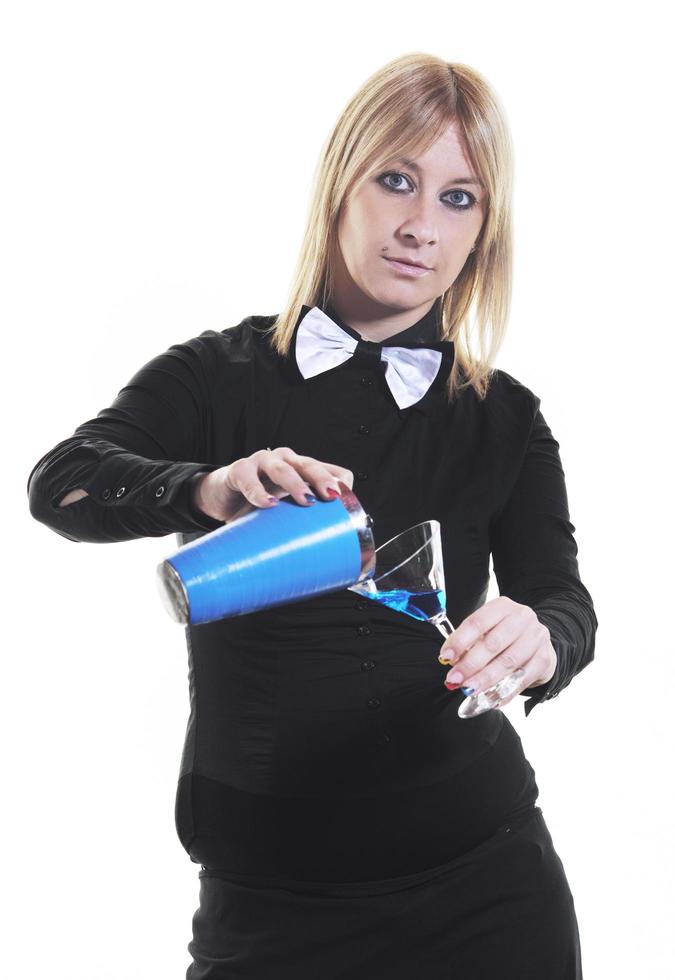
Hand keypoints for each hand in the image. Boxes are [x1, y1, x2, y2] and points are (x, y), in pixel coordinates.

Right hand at [193, 447, 353, 522]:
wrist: (220, 498)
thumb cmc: (258, 504)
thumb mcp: (285, 513)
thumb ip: (302, 525)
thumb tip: (327, 557)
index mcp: (303, 470)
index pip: (329, 469)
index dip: (339, 481)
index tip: (345, 500)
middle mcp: (286, 461)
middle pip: (309, 465)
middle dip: (322, 479)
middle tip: (331, 496)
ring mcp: (262, 462)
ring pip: (282, 468)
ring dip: (295, 483)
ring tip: (306, 500)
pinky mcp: (239, 470)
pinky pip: (248, 478)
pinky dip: (258, 492)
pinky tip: (268, 504)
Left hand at [438, 597, 556, 704]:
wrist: (538, 640)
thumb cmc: (505, 635)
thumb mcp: (487, 630)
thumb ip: (468, 643)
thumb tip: (450, 662)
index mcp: (503, 606)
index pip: (478, 622)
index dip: (460, 641)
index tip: (445, 658)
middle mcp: (522, 618)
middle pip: (493, 643)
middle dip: (470, 664)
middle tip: (455, 679)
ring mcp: (536, 638)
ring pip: (508, 662)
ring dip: (485, 679)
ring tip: (469, 690)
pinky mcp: (544, 659)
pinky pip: (522, 679)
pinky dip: (505, 692)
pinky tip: (491, 699)